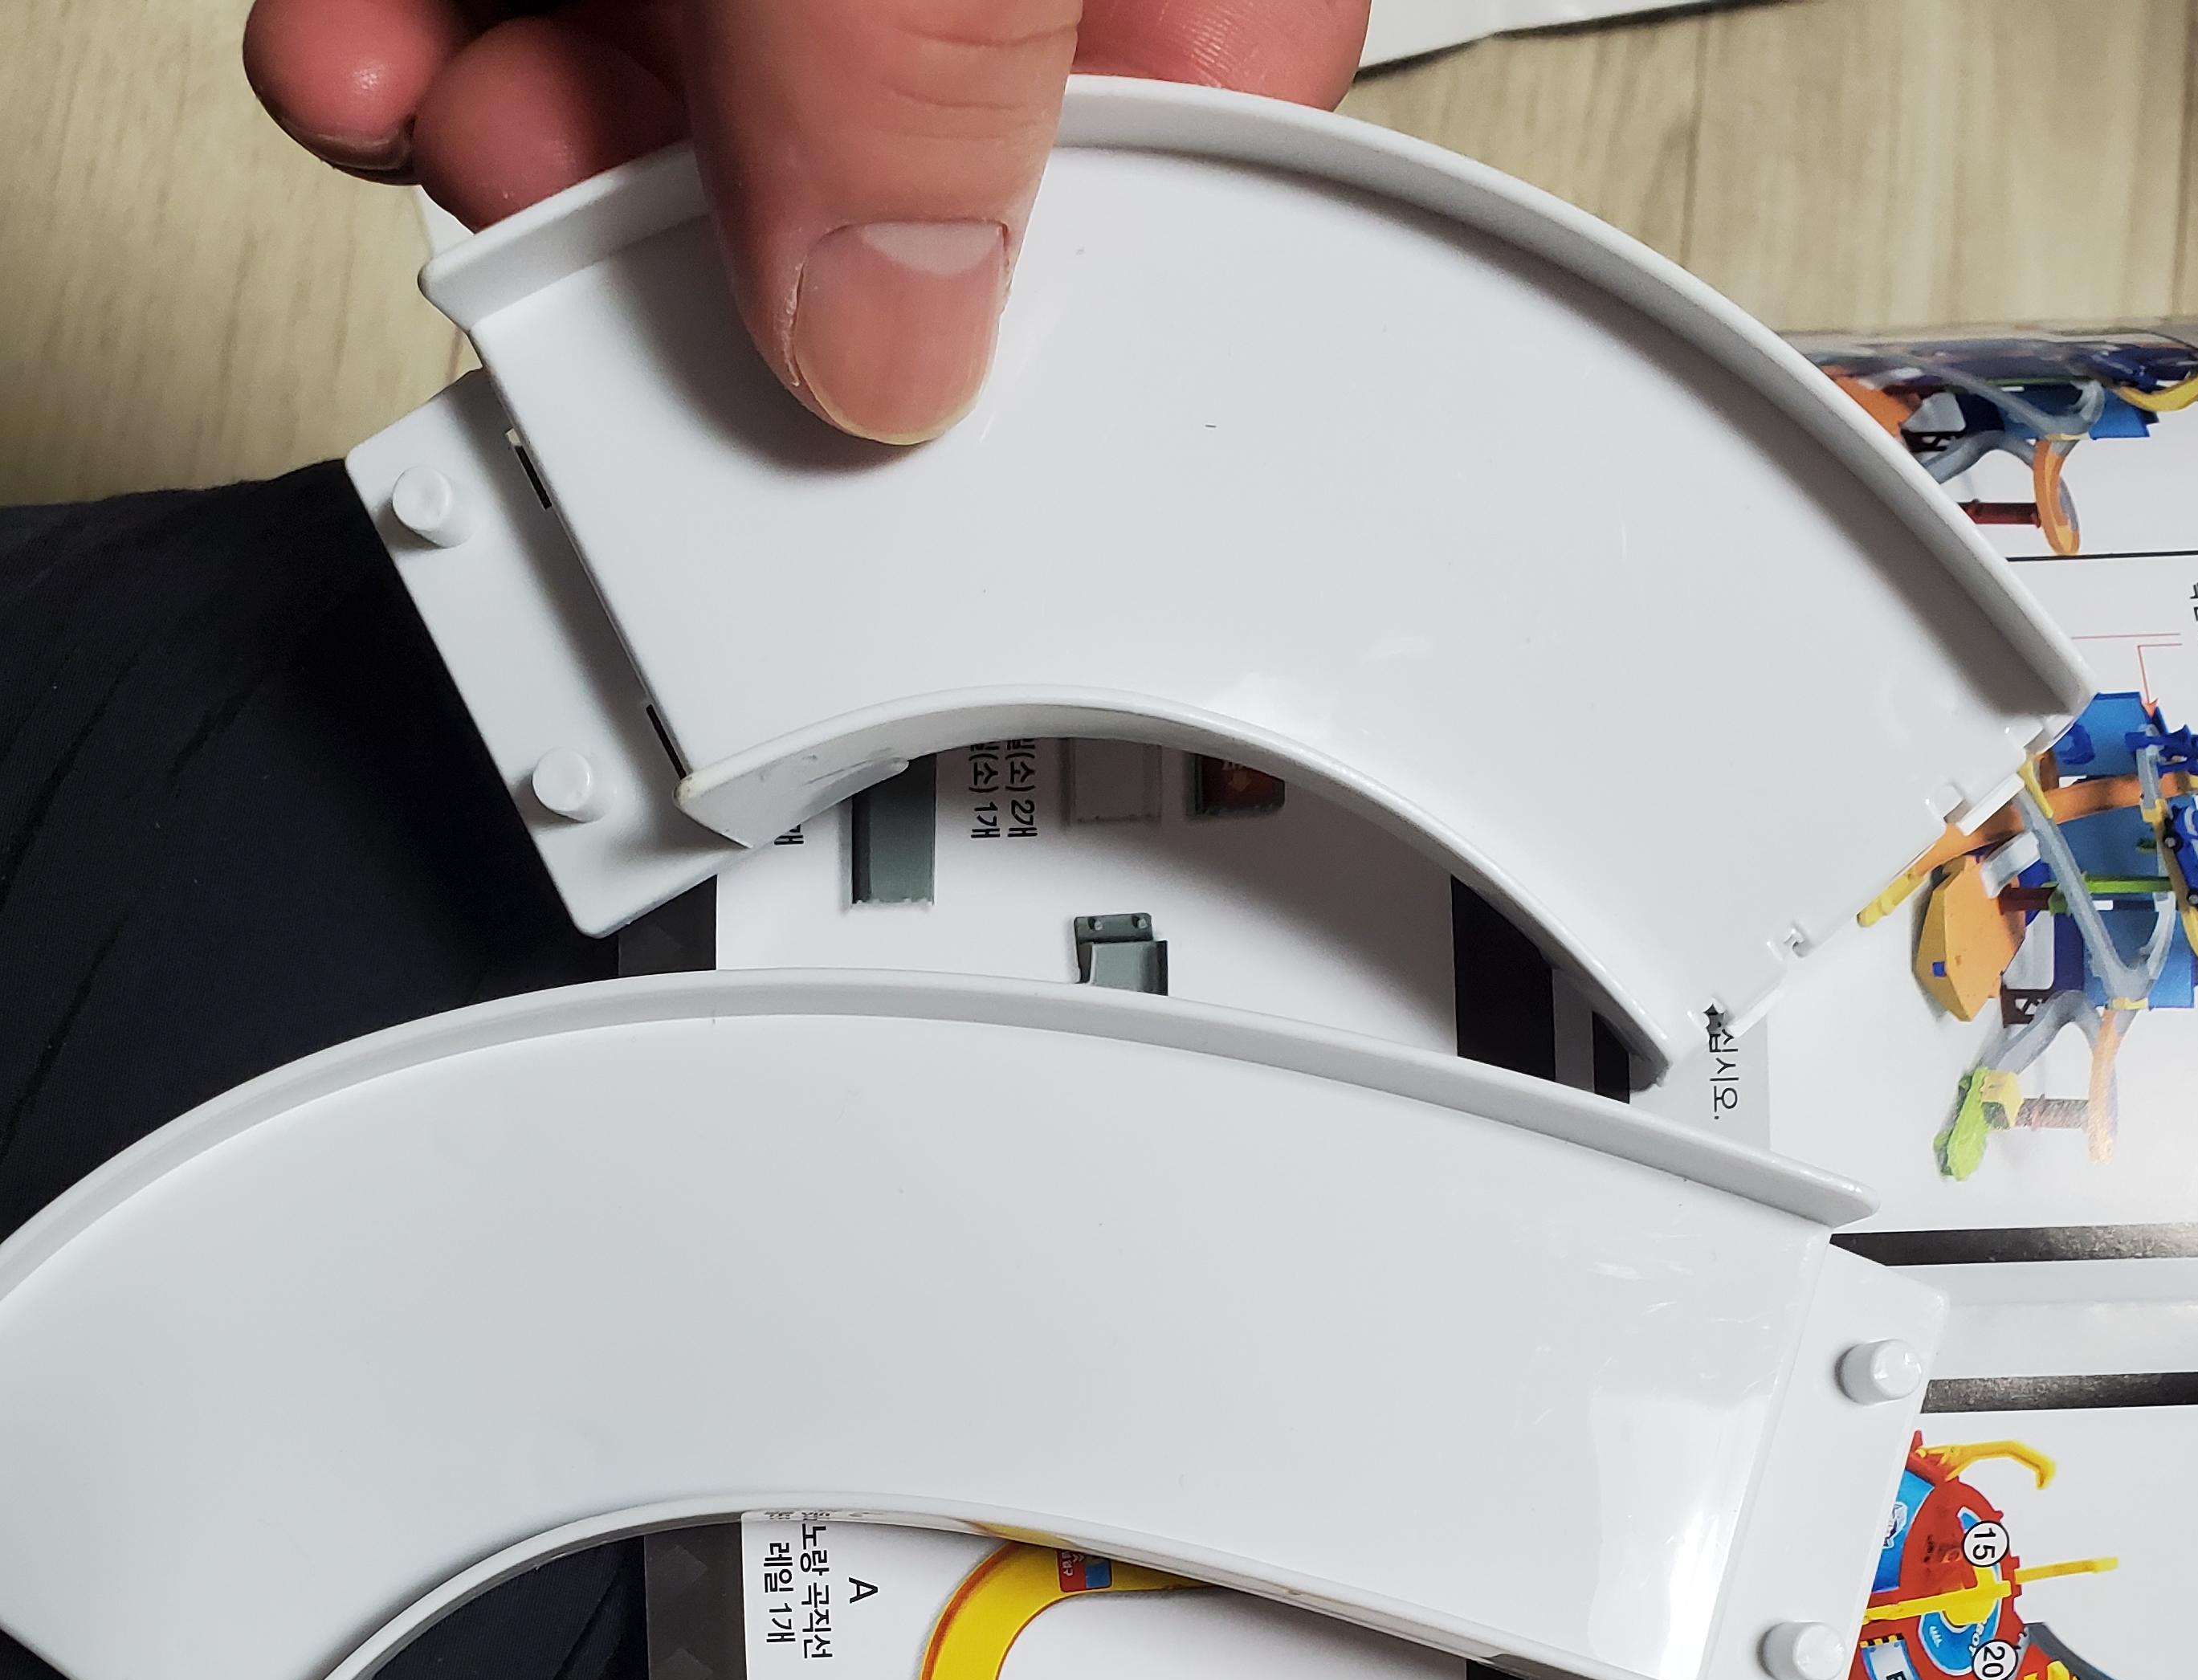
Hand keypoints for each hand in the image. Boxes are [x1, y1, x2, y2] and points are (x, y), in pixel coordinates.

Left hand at [242, 0, 1368, 441]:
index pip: (1195, 161)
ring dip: (530, 163)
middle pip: (900, 164)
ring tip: (468, 152)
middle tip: (648, 314)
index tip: (934, 488)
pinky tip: (372, 54)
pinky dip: (418, 42)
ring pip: (684, 80)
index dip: (1060, 349)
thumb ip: (926, 53)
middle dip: (725, 269)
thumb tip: (890, 329)